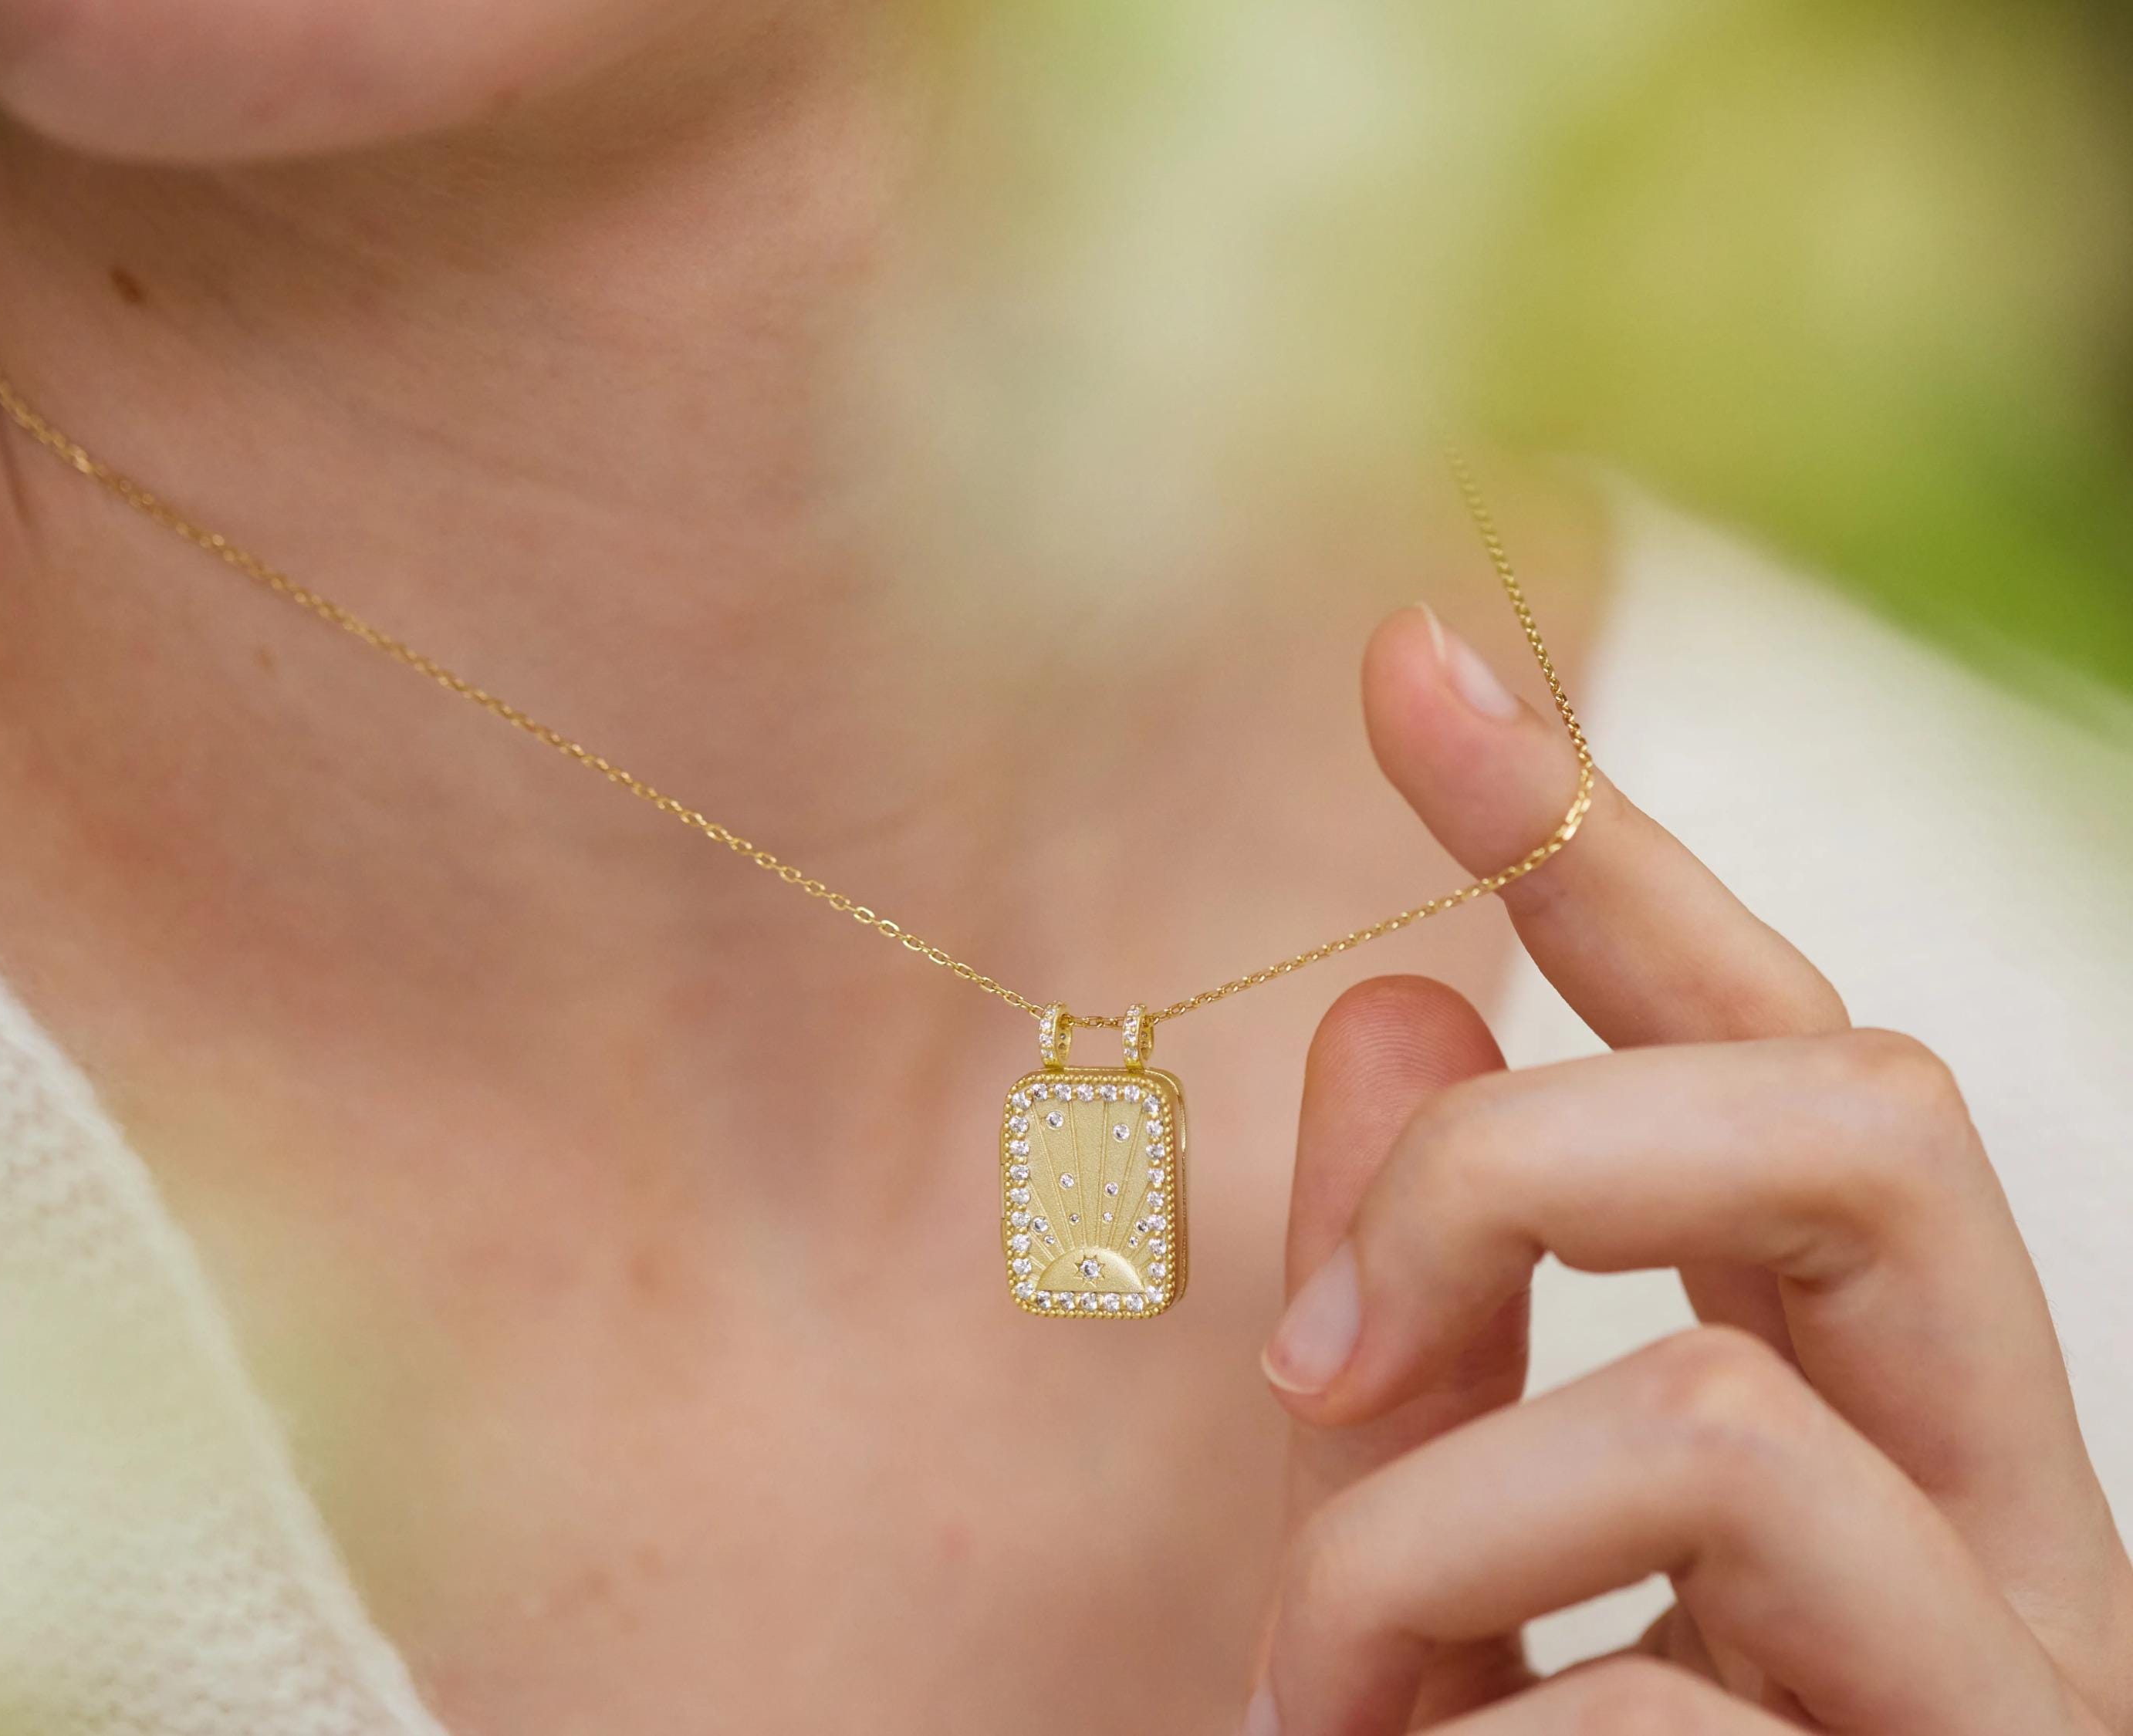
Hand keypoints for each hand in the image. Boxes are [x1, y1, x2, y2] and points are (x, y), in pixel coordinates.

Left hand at [1242, 606, 2132, 1733]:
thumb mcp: (1441, 1530)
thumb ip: (1439, 1303)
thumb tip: (1407, 999)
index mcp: (1888, 1395)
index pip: (1778, 1029)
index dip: (1603, 829)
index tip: (1411, 656)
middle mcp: (2012, 1505)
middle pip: (1864, 1117)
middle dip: (1524, 1170)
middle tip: (1302, 1351)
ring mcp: (2015, 1686)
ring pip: (1719, 1420)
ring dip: (1432, 1534)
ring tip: (1318, 1687)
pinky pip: (1662, 1713)